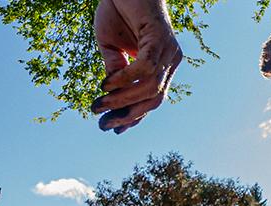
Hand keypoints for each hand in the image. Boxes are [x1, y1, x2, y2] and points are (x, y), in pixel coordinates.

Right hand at [92, 0, 182, 133]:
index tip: (114, 129)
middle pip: (155, 99)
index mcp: (163, 64)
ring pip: (151, 87)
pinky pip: (146, 68)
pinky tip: (107, 84)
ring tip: (99, 103)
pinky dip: (125, 79)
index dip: (135, 116)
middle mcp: (171, 59)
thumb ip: (115, 71)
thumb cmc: (118, 10)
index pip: (153, 98)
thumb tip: (110, 98)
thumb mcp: (111, 47)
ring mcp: (169, 50)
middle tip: (104, 124)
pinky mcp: (161, 38)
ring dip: (122, 99)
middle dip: (129, 114)